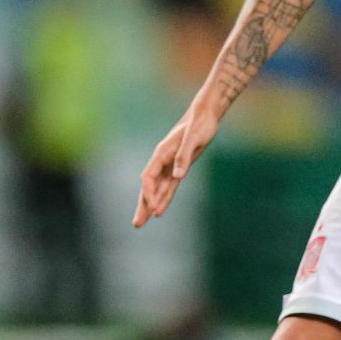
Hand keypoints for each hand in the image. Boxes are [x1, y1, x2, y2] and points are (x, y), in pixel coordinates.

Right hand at [134, 103, 219, 227]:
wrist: (204, 115)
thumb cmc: (199, 124)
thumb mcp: (193, 138)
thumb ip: (184, 157)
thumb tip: (178, 176)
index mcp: (161, 153)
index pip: (149, 178)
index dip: (150, 194)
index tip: (154, 209)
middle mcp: (162, 161)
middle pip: (148, 187)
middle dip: (142, 205)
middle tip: (136, 224)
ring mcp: (170, 165)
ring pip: (157, 189)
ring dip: (150, 205)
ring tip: (142, 222)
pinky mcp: (179, 167)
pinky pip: (169, 187)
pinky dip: (164, 198)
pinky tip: (159, 209)